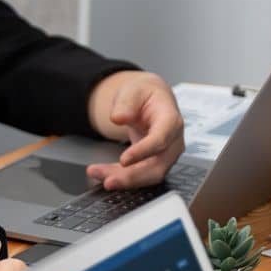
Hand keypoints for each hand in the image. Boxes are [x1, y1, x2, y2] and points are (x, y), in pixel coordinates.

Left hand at [85, 71, 185, 189]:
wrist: (151, 99)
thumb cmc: (145, 94)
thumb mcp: (133, 89)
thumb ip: (126, 102)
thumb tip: (118, 118)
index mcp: (171, 120)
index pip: (160, 140)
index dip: (143, 152)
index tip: (124, 160)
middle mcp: (173, 141)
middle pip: (157, 166)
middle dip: (132, 177)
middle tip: (108, 181)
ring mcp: (166, 154)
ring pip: (148, 175)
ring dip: (124, 180)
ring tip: (98, 174)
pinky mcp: (155, 162)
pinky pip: (140, 174)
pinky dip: (122, 176)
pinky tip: (104, 175)